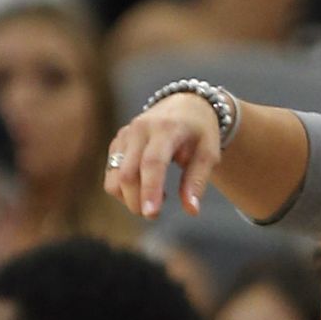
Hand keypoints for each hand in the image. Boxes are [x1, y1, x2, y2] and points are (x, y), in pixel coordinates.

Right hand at [104, 94, 224, 218]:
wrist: (187, 104)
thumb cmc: (201, 132)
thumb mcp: (209, 153)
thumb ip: (198, 181)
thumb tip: (192, 211)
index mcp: (167, 129)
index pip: (152, 162)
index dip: (150, 189)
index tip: (151, 213)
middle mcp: (141, 129)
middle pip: (128, 173)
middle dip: (137, 201)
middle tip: (154, 214)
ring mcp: (125, 134)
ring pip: (114, 175)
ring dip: (128, 197)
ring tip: (154, 198)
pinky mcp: (117, 141)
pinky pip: (112, 171)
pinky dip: (123, 187)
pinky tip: (145, 186)